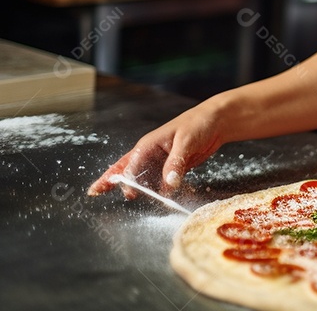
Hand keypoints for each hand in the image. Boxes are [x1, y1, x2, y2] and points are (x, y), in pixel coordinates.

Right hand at [86, 102, 224, 198]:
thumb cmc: (198, 123)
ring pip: (143, 177)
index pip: (132, 164)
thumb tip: (168, 184)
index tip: (129, 193)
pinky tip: (161, 199)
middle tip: (95, 192)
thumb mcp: (186, 142)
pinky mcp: (173, 167)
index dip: (127, 179)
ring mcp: (161, 161)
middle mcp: (151, 153)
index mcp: (149, 144)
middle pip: (126, 169)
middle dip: (111, 180)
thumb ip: (176, 163)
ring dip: (138, 189)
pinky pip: (162, 182)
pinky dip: (161, 191)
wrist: (217, 121)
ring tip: (129, 199)